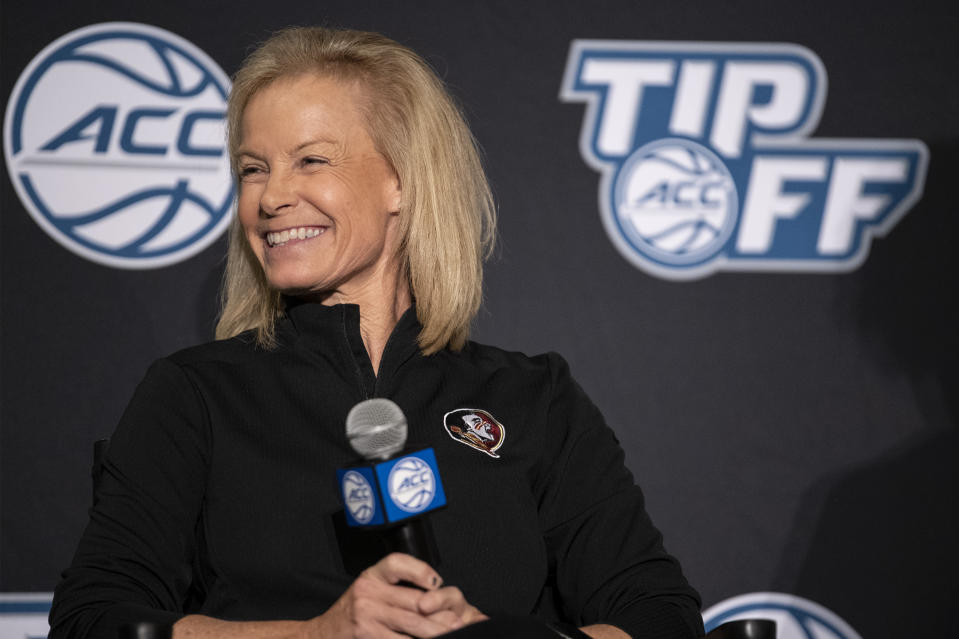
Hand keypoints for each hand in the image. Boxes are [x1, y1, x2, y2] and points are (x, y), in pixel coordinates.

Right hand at [307, 553, 484, 638]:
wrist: (323, 634)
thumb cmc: (353, 613)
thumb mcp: (369, 590)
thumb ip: (396, 589)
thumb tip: (434, 593)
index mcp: (371, 576)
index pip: (398, 563)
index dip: (421, 570)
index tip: (437, 583)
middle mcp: (368, 591)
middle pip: (414, 599)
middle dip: (440, 613)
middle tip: (458, 621)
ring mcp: (367, 615)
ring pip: (412, 623)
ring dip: (435, 632)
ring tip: (450, 634)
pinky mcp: (368, 635)